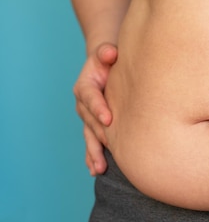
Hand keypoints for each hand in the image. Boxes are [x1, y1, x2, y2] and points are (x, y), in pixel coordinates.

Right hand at [72, 43, 116, 175]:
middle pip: (91, 122)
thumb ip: (106, 52)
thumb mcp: (106, 53)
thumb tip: (111, 52)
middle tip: (111, 147)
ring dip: (94, 153)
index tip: (108, 118)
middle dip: (100, 135)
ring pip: (90, 137)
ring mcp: (88, 118)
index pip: (90, 97)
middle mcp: (84, 105)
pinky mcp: (95, 127)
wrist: (107, 67)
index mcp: (85, 87)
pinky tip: (95, 170)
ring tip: (99, 168)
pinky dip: (93, 157)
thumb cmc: (110, 60)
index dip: (98, 107)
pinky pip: (93, 143)